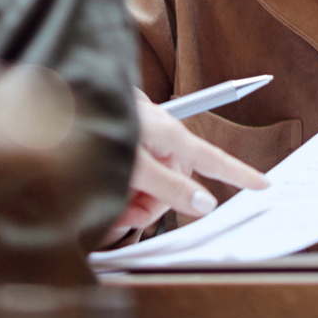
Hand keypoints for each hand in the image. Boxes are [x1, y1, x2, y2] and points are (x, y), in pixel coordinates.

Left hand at [108, 89, 268, 238]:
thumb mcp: (134, 165)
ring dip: (130, 201)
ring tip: (105, 207)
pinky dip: (116, 188)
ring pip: (148, 182)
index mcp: (170, 136)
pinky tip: (98, 196)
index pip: (214, 159)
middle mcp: (158, 136)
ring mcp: (138, 137)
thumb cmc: (94, 124)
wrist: (54, 102)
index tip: (263, 184)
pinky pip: (128, 173)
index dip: (240, 174)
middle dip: (152, 205)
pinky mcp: (117, 141)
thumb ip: (170, 188)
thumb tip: (205, 203)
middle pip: (174, 182)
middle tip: (125, 216)